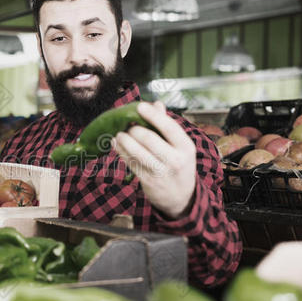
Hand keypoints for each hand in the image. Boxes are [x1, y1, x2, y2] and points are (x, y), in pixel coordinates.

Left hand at [112, 101, 196, 218]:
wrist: (181, 197)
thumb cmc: (178, 164)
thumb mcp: (180, 146)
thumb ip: (167, 126)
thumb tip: (157, 104)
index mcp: (186, 147)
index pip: (169, 127)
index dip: (153, 116)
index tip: (140, 106)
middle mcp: (175, 160)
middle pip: (149, 139)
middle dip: (134, 129)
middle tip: (127, 124)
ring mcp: (161, 172)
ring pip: (137, 152)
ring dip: (124, 140)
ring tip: (119, 134)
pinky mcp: (148, 181)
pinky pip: (131, 162)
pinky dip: (121, 151)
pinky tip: (116, 144)